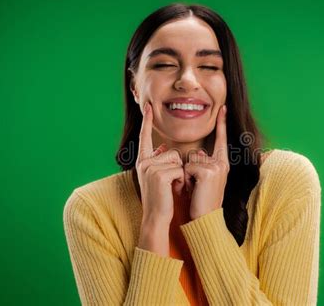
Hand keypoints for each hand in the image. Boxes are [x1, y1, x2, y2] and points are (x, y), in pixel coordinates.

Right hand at [135, 101, 184, 224]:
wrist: (156, 217)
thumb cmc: (160, 198)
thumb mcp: (157, 176)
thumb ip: (159, 160)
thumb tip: (163, 147)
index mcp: (142, 160)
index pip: (144, 137)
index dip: (146, 122)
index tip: (148, 106)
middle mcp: (143, 162)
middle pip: (172, 152)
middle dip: (178, 168)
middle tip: (171, 184)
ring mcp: (150, 168)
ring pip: (177, 160)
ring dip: (180, 174)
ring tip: (172, 187)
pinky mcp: (159, 174)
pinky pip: (179, 169)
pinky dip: (181, 180)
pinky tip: (173, 190)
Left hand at [184, 105, 229, 219]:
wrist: (205, 219)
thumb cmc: (201, 201)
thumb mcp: (203, 180)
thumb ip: (202, 164)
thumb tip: (198, 152)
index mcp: (222, 164)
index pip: (221, 140)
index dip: (222, 124)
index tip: (223, 108)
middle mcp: (222, 163)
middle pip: (196, 153)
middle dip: (190, 169)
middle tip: (196, 186)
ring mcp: (216, 167)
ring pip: (190, 160)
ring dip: (186, 175)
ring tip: (194, 189)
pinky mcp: (208, 172)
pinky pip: (187, 167)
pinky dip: (186, 179)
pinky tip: (193, 190)